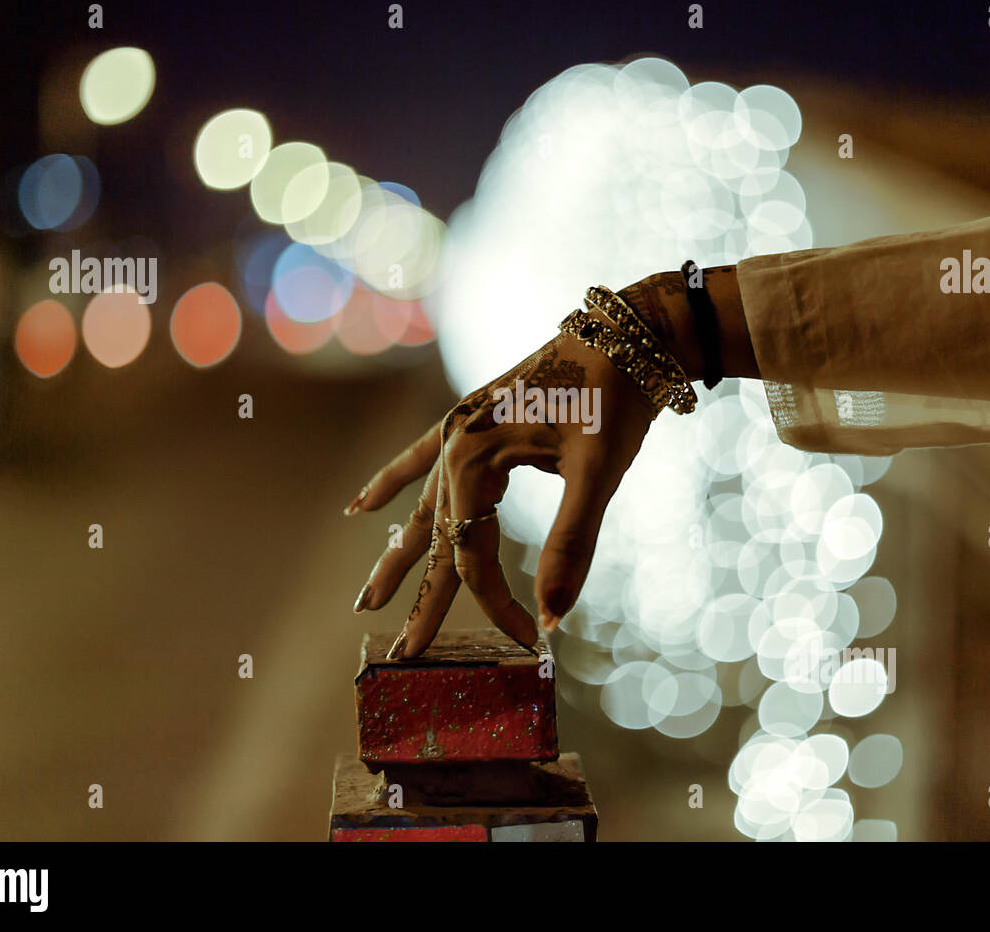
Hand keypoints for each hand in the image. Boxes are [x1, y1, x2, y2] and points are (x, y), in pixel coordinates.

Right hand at [345, 324, 656, 658]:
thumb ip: (571, 544)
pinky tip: (360, 505)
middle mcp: (455, 444)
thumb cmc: (616, 399)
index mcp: (475, 457)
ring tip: (367, 601)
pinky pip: (420, 458)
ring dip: (397, 555)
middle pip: (437, 540)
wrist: (628, 335)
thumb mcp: (597, 472)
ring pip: (421, 508)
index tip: (530, 640)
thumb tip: (552, 615)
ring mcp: (458, 429)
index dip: (498, 604)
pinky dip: (393, 481)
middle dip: (422, 600)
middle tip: (402, 654)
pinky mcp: (473, 419)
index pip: (475, 555)